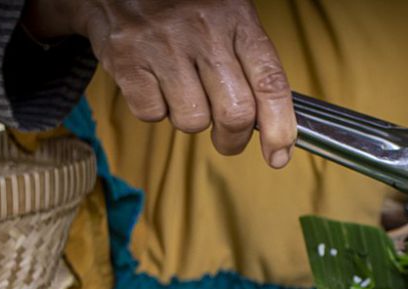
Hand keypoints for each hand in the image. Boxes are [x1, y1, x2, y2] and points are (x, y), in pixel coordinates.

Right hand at [24, 0, 295, 167]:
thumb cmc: (182, 8)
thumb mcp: (228, 18)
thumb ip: (251, 65)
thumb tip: (274, 125)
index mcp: (237, 19)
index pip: (269, 82)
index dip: (280, 127)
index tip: (278, 155)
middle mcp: (204, 31)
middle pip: (235, 114)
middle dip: (233, 139)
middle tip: (228, 138)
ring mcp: (164, 46)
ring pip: (193, 121)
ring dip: (190, 119)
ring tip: (182, 91)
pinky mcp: (128, 60)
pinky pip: (153, 115)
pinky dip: (155, 110)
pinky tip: (155, 83)